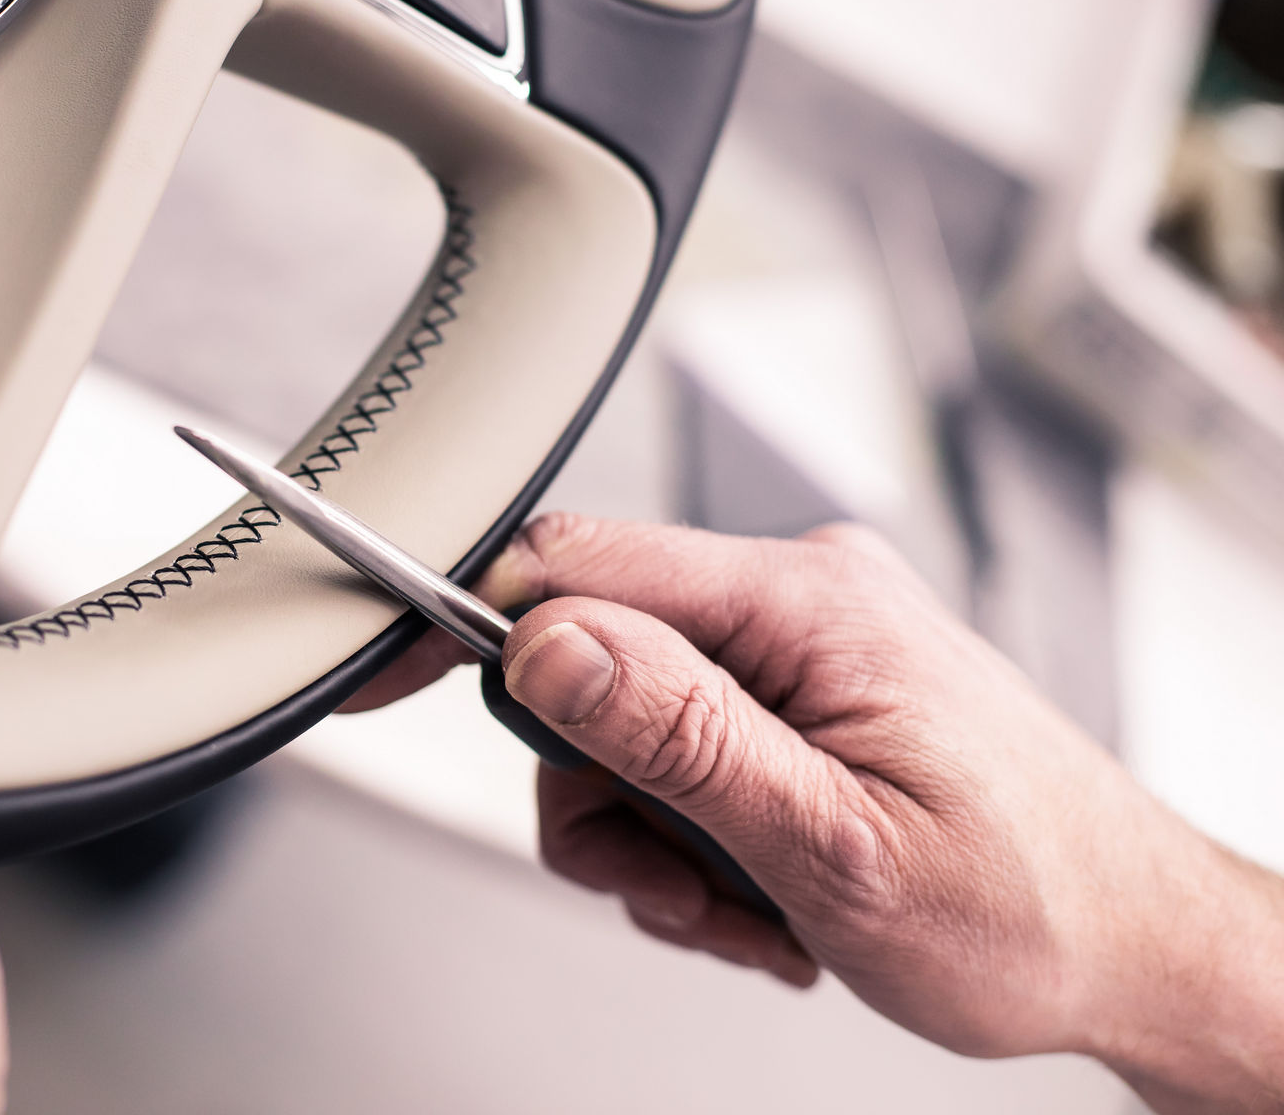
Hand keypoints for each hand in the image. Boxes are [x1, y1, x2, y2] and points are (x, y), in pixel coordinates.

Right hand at [351, 513, 1283, 1113]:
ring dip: (653, 839)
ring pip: (628, 724)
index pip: (578, 567)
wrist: (1135, 947)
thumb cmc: (1032, 907)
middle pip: (592, 662)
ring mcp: (803, 647)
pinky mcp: (807, 693)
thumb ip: (683, 737)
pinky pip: (684, 747)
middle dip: (599, 796)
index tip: (379, 682)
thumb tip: (547, 649)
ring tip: (744, 913)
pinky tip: (767, 897)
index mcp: (804, 603)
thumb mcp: (836, 846)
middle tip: (668, 887)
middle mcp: (798, 599)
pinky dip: (695, 838)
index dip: (464, 628)